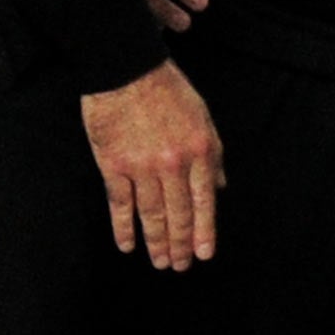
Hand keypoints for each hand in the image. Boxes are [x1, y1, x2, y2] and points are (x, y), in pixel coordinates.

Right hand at [81, 59, 223, 270]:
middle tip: (178, 266)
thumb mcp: (201, 116)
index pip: (204, 201)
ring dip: (156, 242)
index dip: (204, 231)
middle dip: (179, 245)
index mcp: (199, 149)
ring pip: (152, 214)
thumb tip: (221, 186)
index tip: (203, 255)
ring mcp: (142, 167)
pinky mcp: (114, 166)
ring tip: (158, 262)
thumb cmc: (167, 89)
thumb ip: (212, 153)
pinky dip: (123, 228)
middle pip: (177, 214)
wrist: (127, 67)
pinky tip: (127, 245)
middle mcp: (173, 163)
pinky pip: (120, 204)